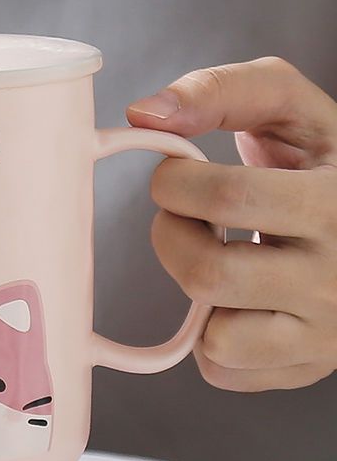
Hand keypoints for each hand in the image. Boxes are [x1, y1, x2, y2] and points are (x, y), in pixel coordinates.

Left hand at [127, 57, 336, 391]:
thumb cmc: (320, 160)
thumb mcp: (290, 107)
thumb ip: (219, 91)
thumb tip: (141, 116)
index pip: (227, 196)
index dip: (174, 182)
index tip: (175, 174)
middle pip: (209, 272)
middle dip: (171, 235)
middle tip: (185, 216)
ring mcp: (327, 333)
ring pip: (217, 335)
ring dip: (192, 287)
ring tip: (217, 253)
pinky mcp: (307, 366)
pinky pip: (224, 368)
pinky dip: (209, 333)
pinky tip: (236, 296)